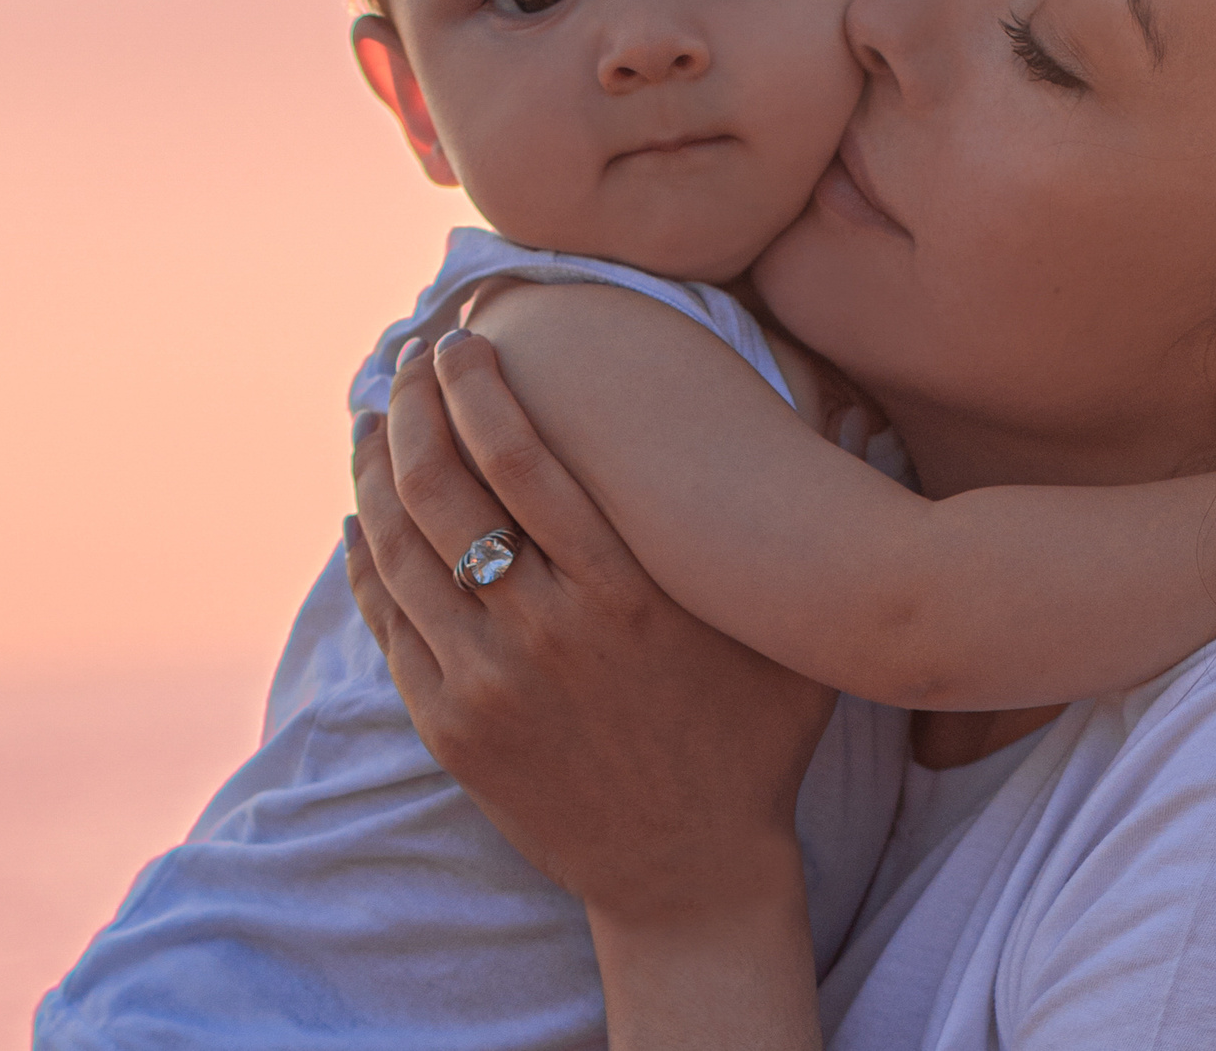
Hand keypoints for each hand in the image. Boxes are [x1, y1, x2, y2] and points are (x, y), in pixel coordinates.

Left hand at [344, 329, 834, 928]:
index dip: (478, 390)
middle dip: (413, 409)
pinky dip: (364, 560)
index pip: (522, 461)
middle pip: (444, 491)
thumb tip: (853, 403)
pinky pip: (387, 625)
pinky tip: (361, 517)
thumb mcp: (793, 631)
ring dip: (374, 473)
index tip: (462, 340)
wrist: (688, 875)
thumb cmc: (754, 739)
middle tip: (406, 360)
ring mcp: (489, 685)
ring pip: (400, 551)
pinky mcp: (451, 730)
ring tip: (372, 421)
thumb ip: (811, 519)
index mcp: (627, 594)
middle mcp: (549, 633)